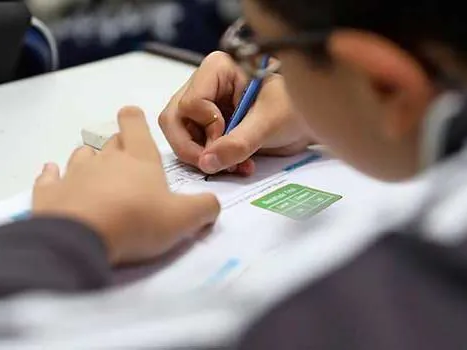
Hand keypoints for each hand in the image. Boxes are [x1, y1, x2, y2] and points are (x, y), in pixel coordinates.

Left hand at [33, 107, 219, 264]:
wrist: (82, 239)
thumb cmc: (137, 222)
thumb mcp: (183, 219)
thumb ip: (204, 208)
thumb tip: (212, 205)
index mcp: (139, 159)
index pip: (134, 124)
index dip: (134, 119)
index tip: (133, 119)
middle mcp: (105, 160)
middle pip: (110, 142)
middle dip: (117, 145)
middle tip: (125, 160)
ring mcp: (74, 174)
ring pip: (81, 155)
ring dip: (88, 159)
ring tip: (94, 171)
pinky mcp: (49, 193)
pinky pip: (48, 177)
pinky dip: (51, 175)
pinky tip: (51, 176)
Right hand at [159, 51, 313, 175]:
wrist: (312, 121)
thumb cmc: (295, 108)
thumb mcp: (269, 123)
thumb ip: (239, 142)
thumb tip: (207, 163)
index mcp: (216, 69)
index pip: (190, 103)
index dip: (207, 128)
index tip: (230, 137)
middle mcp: (204, 85)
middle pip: (174, 119)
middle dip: (193, 147)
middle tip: (214, 164)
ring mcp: (204, 107)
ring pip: (180, 136)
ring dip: (204, 158)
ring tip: (234, 167)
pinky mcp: (209, 127)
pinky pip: (195, 147)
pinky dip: (212, 161)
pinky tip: (237, 166)